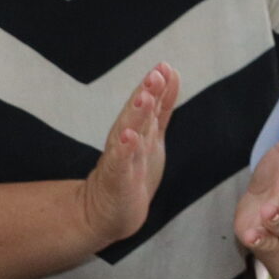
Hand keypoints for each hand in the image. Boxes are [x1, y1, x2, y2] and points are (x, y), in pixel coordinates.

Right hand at [77, 64, 176, 247]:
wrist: (108, 212)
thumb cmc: (132, 170)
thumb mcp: (152, 134)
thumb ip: (161, 105)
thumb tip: (170, 72)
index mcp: (139, 129)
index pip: (149, 104)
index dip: (157, 86)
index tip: (165, 66)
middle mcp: (128, 140)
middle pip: (137, 114)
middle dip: (146, 93)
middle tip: (155, 75)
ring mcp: (121, 159)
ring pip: (129, 133)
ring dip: (136, 115)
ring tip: (144, 98)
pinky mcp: (117, 180)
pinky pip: (120, 162)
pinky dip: (124, 149)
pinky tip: (128, 137)